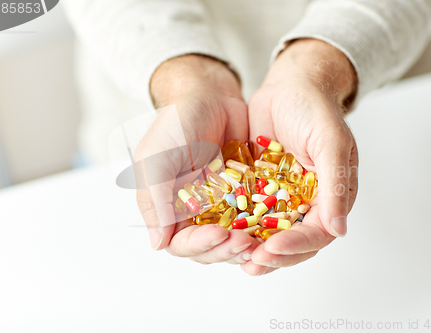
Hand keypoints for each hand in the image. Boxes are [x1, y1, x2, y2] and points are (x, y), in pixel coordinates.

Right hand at [135, 55, 258, 264]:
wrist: (210, 96)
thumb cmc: (176, 124)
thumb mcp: (157, 159)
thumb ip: (156, 199)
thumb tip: (157, 244)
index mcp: (169, 209)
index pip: (182, 243)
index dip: (200, 245)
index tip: (219, 235)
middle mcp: (195, 213)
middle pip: (210, 248)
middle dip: (227, 249)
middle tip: (245, 242)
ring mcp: (221, 206)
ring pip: (234, 239)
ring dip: (247, 244)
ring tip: (262, 241)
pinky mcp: (245, 195)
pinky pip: (255, 218)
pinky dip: (263, 225)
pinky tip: (275, 226)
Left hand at [245, 39, 358, 274]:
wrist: (290, 86)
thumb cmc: (315, 110)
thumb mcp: (330, 143)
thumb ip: (335, 184)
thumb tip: (338, 230)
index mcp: (331, 196)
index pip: (317, 233)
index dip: (296, 245)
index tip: (272, 249)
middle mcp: (308, 203)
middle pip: (293, 241)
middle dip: (273, 255)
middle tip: (251, 263)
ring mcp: (283, 197)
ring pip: (271, 233)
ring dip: (255, 248)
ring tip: (236, 259)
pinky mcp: (261, 188)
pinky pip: (250, 214)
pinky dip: (240, 226)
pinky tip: (224, 234)